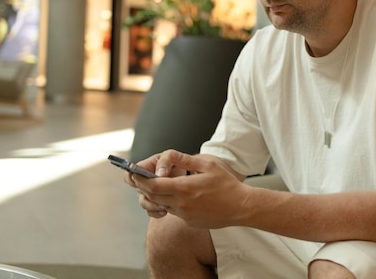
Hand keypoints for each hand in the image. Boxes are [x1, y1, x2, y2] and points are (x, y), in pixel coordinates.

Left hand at [126, 150, 248, 227]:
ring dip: (158, 196)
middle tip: (140, 179)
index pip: (153, 186)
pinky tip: (181, 196)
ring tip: (160, 185)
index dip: (140, 180)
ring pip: (163, 205)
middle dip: (144, 188)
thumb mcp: (208, 166)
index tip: (133, 174)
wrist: (241, 207)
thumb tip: (169, 153)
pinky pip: (175, 212)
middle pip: (153, 197)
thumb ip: (186, 160)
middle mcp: (181, 204)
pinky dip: (171, 204)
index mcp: (184, 188)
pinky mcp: (190, 222)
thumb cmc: (227, 184)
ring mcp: (185, 215)